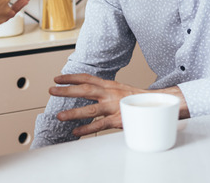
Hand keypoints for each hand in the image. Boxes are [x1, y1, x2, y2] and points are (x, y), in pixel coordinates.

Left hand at [49, 74, 186, 136]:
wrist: (157, 104)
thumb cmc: (137, 98)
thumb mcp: (120, 89)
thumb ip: (105, 90)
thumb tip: (90, 91)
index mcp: (110, 85)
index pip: (87, 78)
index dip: (71, 77)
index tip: (58, 78)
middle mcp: (110, 93)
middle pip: (85, 90)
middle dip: (67, 90)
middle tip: (52, 91)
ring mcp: (114, 106)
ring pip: (90, 109)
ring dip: (74, 113)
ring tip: (60, 116)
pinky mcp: (118, 119)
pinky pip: (100, 125)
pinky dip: (87, 129)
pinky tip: (76, 132)